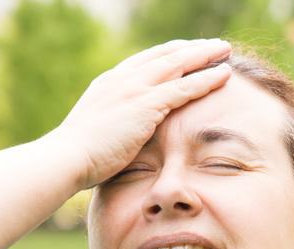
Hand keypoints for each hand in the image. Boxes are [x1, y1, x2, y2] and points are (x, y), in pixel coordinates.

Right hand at [43, 39, 232, 190]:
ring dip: (205, 56)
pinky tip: (224, 75)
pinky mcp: (146, 105)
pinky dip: (206, 79)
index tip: (188, 52)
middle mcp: (123, 78)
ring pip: (179, 64)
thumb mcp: (97, 131)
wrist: (67, 158)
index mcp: (110, 82)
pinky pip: (184, 88)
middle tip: (214, 45)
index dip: (171, 53)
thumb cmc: (79, 156)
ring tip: (226, 50)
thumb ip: (113, 124)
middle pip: (166, 55)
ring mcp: (134, 88)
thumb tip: (122, 137)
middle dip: (192, 48)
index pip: (146, 60)